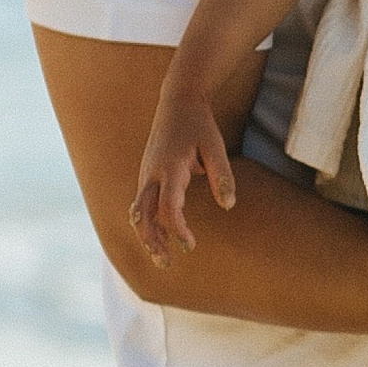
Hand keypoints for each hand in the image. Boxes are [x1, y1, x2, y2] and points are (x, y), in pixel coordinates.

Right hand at [130, 84, 236, 263]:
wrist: (177, 102)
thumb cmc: (199, 125)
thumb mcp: (216, 146)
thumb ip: (222, 175)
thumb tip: (229, 205)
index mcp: (170, 166)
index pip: (168, 204)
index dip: (176, 227)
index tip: (189, 245)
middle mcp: (151, 173)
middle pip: (143, 214)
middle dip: (152, 240)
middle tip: (167, 264)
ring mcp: (145, 175)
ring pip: (139, 212)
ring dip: (147, 236)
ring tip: (162, 259)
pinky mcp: (146, 177)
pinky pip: (142, 205)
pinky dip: (147, 224)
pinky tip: (158, 241)